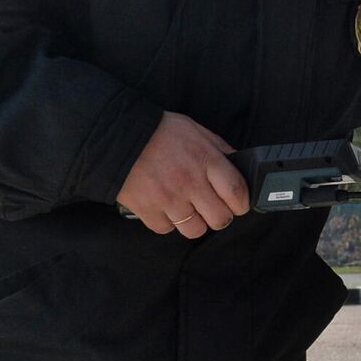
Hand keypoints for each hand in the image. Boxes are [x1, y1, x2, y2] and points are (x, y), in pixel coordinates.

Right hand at [116, 112, 251, 237]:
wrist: (117, 137)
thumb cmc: (159, 132)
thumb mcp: (196, 131)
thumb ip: (219, 149)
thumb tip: (239, 166)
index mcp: (206, 159)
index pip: (236, 192)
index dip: (243, 203)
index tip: (240, 205)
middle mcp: (190, 182)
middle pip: (220, 219)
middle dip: (220, 216)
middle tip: (213, 209)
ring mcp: (168, 198)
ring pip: (195, 230)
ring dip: (194, 222)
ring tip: (187, 208)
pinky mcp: (147, 210)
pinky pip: (166, 229)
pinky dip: (167, 222)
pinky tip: (165, 207)